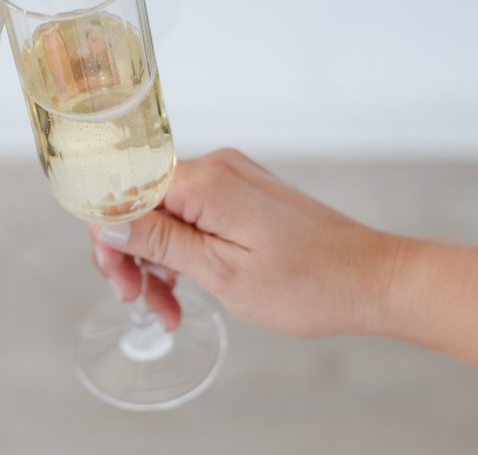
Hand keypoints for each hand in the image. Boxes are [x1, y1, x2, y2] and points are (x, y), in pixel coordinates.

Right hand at [90, 149, 399, 337]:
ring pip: (164, 214)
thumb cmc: (309, 284)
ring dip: (157, 262)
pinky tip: (184, 291)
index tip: (118, 279)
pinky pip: (192, 217)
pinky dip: (183, 253)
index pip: (124, 190)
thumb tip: (105, 222)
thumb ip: (160, 242)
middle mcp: (216, 168)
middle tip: (135, 300)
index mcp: (206, 181)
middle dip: (131, 254)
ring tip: (167, 310)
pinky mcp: (243, 195)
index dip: (109, 235)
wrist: (373, 280)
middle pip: (141, 202)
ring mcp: (231, 180)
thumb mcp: (222, 273)